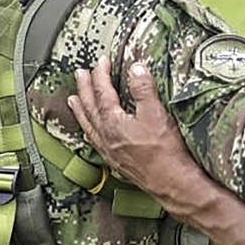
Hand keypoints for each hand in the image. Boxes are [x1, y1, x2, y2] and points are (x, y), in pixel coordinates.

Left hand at [67, 58, 194, 196]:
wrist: (172, 184)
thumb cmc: (165, 152)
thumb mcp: (156, 114)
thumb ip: (144, 90)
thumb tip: (136, 69)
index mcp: (113, 122)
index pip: (102, 92)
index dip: (100, 74)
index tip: (101, 61)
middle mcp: (105, 135)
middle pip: (89, 106)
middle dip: (84, 87)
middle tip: (80, 73)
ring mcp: (108, 149)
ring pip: (88, 124)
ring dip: (80, 109)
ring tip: (73, 99)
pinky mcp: (115, 161)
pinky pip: (94, 141)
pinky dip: (89, 131)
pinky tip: (89, 133)